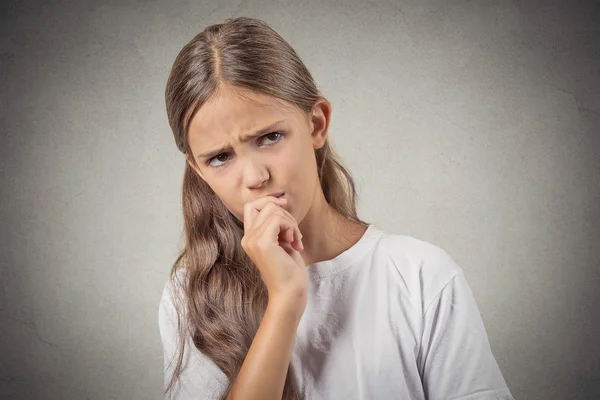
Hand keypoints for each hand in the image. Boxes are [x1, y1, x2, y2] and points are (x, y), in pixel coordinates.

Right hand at [241, 196, 306, 311]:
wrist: (289, 292)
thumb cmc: (289, 270)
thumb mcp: (282, 241)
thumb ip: (277, 224)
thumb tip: (280, 201)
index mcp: (250, 238)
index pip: (251, 206)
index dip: (269, 201)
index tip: (285, 206)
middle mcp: (247, 238)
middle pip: (266, 206)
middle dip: (287, 216)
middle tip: (295, 236)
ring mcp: (252, 240)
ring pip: (274, 211)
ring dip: (291, 223)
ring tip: (296, 241)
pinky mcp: (262, 242)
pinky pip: (278, 219)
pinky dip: (291, 228)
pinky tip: (295, 244)